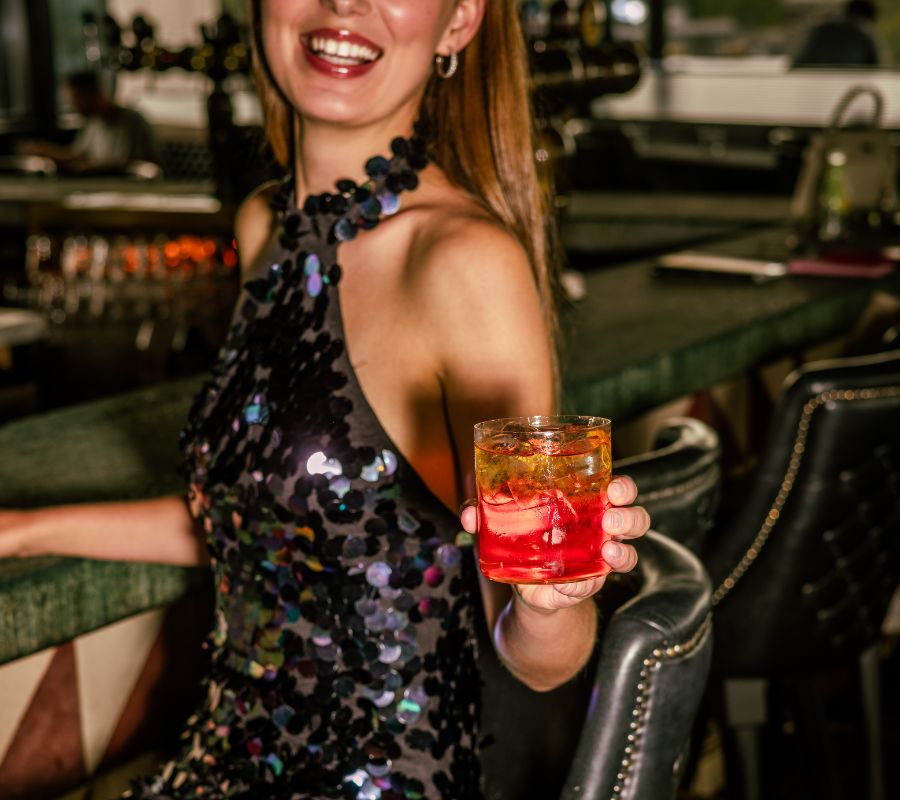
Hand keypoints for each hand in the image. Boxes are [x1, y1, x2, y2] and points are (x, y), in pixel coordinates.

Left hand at [460, 475, 649, 611]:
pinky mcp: (592, 580)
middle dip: (629, 510)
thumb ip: (485, 516)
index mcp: (584, 504)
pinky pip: (604, 578)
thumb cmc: (523, 544)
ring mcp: (601, 555)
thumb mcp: (504, 526)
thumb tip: (468, 514)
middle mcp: (600, 527)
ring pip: (630, 545)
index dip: (621, 486)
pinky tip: (582, 575)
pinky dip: (593, 577)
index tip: (611, 485)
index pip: (613, 487)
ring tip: (609, 545)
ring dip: (624, 543)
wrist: (527, 589)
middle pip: (632, 513)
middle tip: (612, 509)